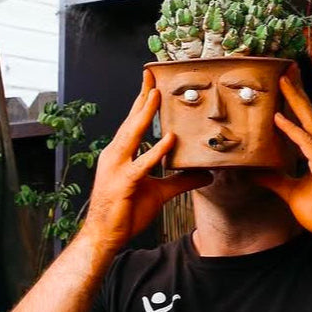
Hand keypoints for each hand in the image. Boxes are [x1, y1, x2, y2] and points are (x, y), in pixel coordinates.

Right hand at [80, 73, 208, 255]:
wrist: (105, 235)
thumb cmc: (126, 212)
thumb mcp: (160, 193)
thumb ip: (182, 181)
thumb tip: (206, 175)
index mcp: (121, 155)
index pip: (133, 123)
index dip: (142, 102)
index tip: (151, 83)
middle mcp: (115, 156)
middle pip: (130, 122)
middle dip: (141, 98)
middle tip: (151, 76)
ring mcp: (116, 169)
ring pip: (132, 136)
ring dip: (145, 115)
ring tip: (157, 96)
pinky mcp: (123, 184)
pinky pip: (141, 165)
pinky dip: (156, 151)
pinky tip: (169, 140)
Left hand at [253, 68, 311, 248]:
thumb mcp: (290, 192)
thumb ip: (275, 179)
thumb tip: (254, 172)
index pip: (308, 120)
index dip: (297, 101)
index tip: (286, 82)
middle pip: (311, 113)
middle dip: (298, 90)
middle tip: (286, 67)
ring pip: (310, 122)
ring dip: (296, 101)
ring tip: (282, 81)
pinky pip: (307, 144)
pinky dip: (293, 130)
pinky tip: (279, 118)